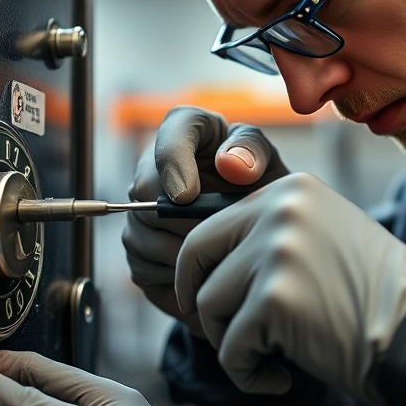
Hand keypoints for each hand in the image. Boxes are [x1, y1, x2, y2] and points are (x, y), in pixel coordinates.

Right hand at [122, 106, 288, 336]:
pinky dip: (180, 274)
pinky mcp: (137, 250)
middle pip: (145, 190)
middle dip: (186, 219)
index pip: (169, 133)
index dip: (172, 162)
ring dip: (188, 250)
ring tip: (222, 250)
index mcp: (186, 131)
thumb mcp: (268, 165)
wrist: (255, 242)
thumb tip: (230, 164)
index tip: (188, 195)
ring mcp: (138, 210)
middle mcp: (152, 168)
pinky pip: (146, 265)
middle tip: (222, 233)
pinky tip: (206, 267)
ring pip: (145, 234)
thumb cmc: (261, 195)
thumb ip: (253, 151)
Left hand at [175, 173, 405, 402]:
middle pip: (195, 255)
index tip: (209, 301)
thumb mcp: (319, 238)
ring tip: (268, 356)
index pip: (208, 223)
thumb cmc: (370, 296)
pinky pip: (229, 347)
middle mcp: (280, 209)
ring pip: (208, 303)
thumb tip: (199, 258)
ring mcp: (277, 251)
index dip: (198, 270)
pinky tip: (279, 377)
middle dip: (198, 302)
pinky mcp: (276, 299)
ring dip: (229, 342)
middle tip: (220, 333)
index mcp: (290, 190)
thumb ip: (268, 234)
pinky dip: (247, 372)